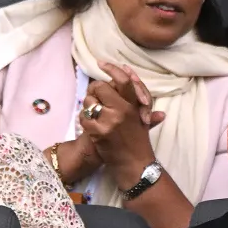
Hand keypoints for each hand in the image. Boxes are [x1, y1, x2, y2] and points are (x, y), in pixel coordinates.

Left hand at [48, 67, 164, 184]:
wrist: (134, 164)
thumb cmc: (138, 142)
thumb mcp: (142, 120)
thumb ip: (141, 104)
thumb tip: (135, 81)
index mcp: (133, 105)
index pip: (122, 80)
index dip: (111, 69)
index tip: (101, 63)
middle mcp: (122, 111)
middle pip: (99, 87)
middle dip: (94, 92)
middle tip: (95, 99)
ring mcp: (109, 121)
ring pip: (89, 103)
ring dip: (88, 108)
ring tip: (95, 116)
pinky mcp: (99, 132)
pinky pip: (84, 118)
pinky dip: (85, 121)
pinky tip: (91, 127)